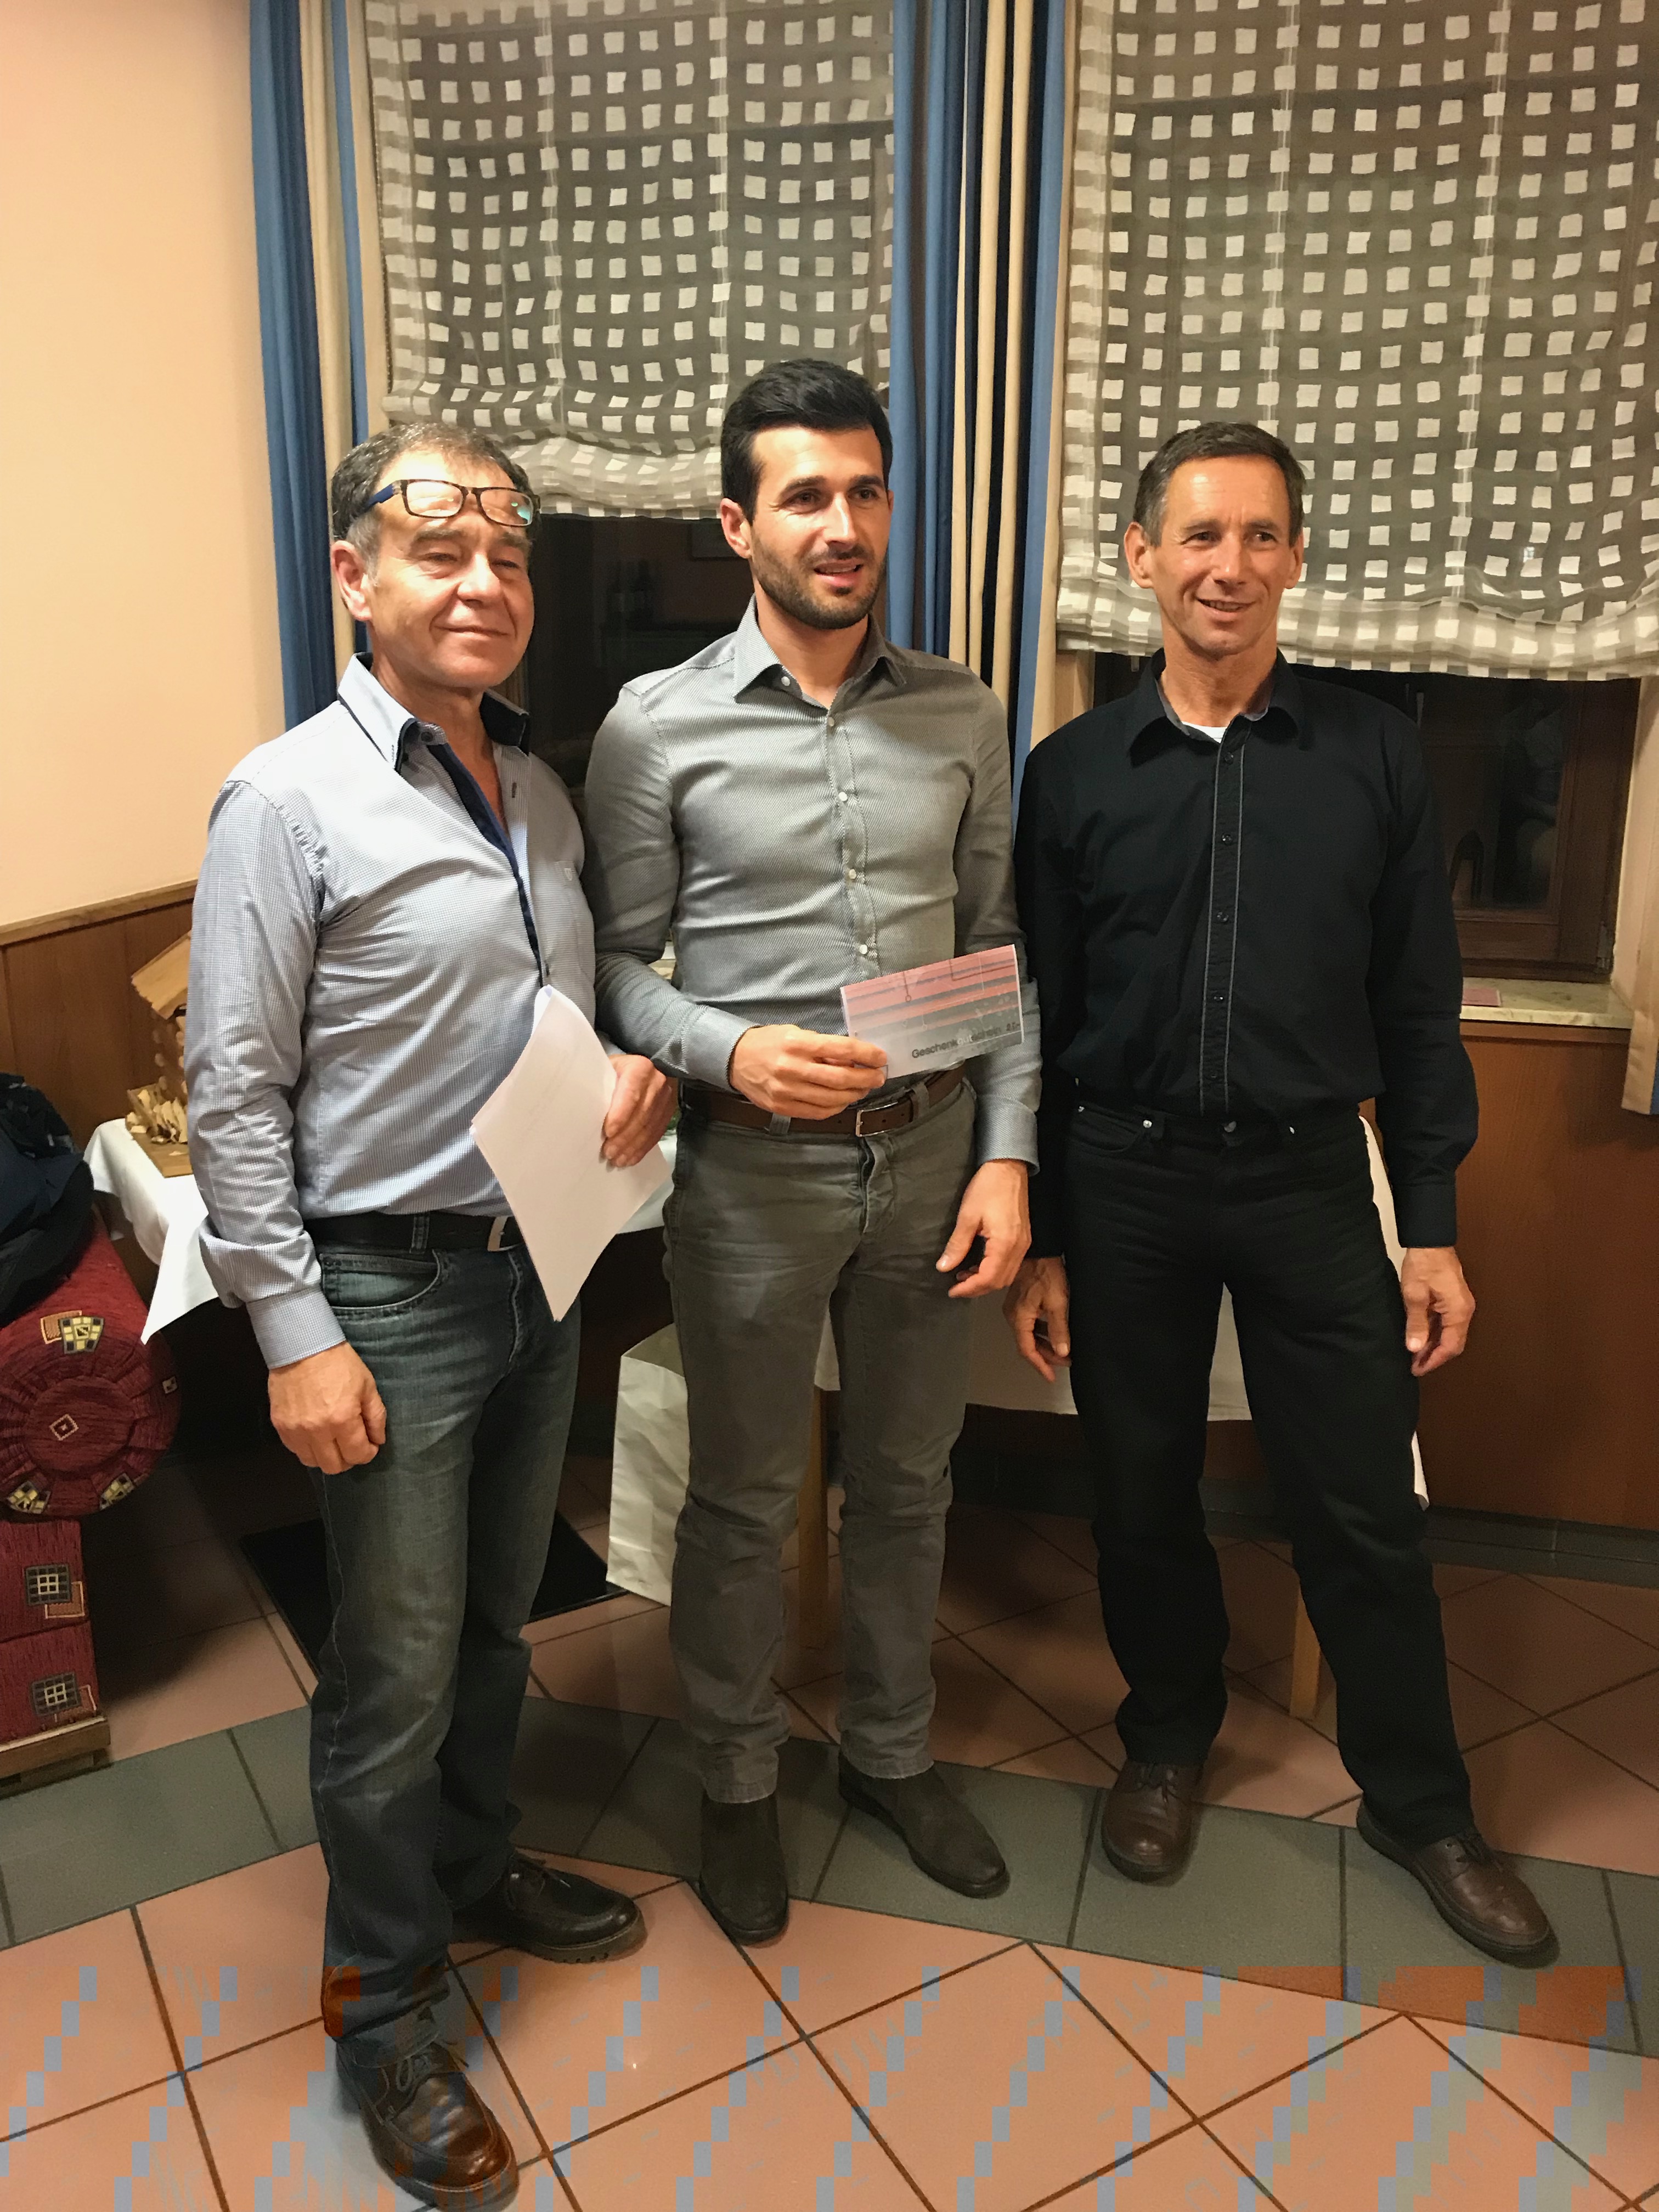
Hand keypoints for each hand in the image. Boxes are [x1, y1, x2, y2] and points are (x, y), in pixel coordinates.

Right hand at [269, 1342, 385, 1473]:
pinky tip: (315, 1434)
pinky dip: (307, 1448)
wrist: (302, 1346)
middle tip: (352, 1445)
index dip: (368, 1453)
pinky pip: (295, 1450)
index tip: (370, 1445)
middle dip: (348, 1459)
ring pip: (312, 1462)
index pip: (357, 1455)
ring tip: (333, 1441)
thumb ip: (376, 1416)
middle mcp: (317, 1431)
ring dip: (326, 1456)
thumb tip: (378, 1440)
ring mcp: (296, 1430)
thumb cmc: (338, 1363)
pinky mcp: (280, 1425)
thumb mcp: (367, 1385)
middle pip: (334, 1467)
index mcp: (343, 1419)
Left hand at [604, 1055, 675, 1165]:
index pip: (631, 1094)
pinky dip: (642, 1148)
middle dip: (624, 1137)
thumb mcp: (607, 1068)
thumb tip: (581, 1108)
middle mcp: (657, 1082)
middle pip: (641, 1114)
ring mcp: (665, 1098)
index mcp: (640, 1067)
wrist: (643, 1067)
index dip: (620, 1115)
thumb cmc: (616, 1069)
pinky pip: (656, 1133)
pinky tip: (630, 1159)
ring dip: (632, 1147)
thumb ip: (599, 1083)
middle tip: (608, 1153)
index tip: (607, 1132)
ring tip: (617, 1160)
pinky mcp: (668, 1111)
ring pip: (650, 1127)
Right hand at [729, 1024, 886, 1118]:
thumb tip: (854, 1058)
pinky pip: (818, 1112)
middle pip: (841, 1078)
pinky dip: (836, 1107)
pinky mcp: (782, 1107)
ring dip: (854, 1094)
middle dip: (866, 1078)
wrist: (735, 1059)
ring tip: (863, 1088)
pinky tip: (843, 1100)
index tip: (880, 1058)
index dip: (866, 1054)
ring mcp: (786, 1091)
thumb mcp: (795, 1033)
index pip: (841, 1049)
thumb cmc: (769, 1042)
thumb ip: (822, 1046)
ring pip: (832, 1099)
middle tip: (878, 1077)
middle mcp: (792, 1068)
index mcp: (796, 1044)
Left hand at [936, 1159, 1030, 1299]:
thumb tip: (944, 1267)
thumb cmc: (988, 1187)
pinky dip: (994, 1269)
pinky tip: (979, 1263)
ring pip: (1006, 1274)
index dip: (969, 1289)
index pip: (988, 1278)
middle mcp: (1018, 1248)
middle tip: (956, 1286)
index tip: (952, 1291)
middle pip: (999, 1281)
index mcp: (1005, 1244)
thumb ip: (957, 1245)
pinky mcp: (1023, 1238)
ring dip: (986, 1280)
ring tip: (964, 1275)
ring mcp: (1023, 1243)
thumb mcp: (967, 1216)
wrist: (1008, 1167)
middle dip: (977, 1288)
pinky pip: (1010, 1263)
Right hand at [1003, 1255, 1071, 1379]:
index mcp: (1019, 1317)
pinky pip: (1029, 1322)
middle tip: (1063, 1362)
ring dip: (1044, 1343)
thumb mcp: (1057, 1303)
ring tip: (1062, 1349)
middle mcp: (1013, 1314)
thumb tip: (1062, 1351)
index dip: (1040, 1365)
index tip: (1051, 1376)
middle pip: (1027, 1343)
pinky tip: (1053, 1332)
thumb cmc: (1046, 1271)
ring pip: (1029, 1333)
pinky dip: (1041, 1331)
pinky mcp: (1020, 1300)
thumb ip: (1059, 1329)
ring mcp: (1015, 1307)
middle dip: (1046, 1355)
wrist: (1039, 1249)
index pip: (1027, 1350)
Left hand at [1400, 1245, 1475, 1375]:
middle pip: (1452, 1343)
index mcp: (1458, 1312)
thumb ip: (1416, 1323)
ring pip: (1449, 1333)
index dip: (1434, 1360)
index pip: (1450, 1346)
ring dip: (1433, 1345)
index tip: (1418, 1369)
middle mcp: (1464, 1310)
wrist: (1430, 1240)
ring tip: (1414, 1354)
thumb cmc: (1424, 1264)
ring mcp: (1459, 1305)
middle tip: (1415, 1365)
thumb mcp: (1415, 1295)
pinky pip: (1446, 1322)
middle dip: (1434, 1356)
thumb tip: (1415, 1348)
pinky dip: (1434, 1332)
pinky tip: (1420, 1337)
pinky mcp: (1453, 1299)